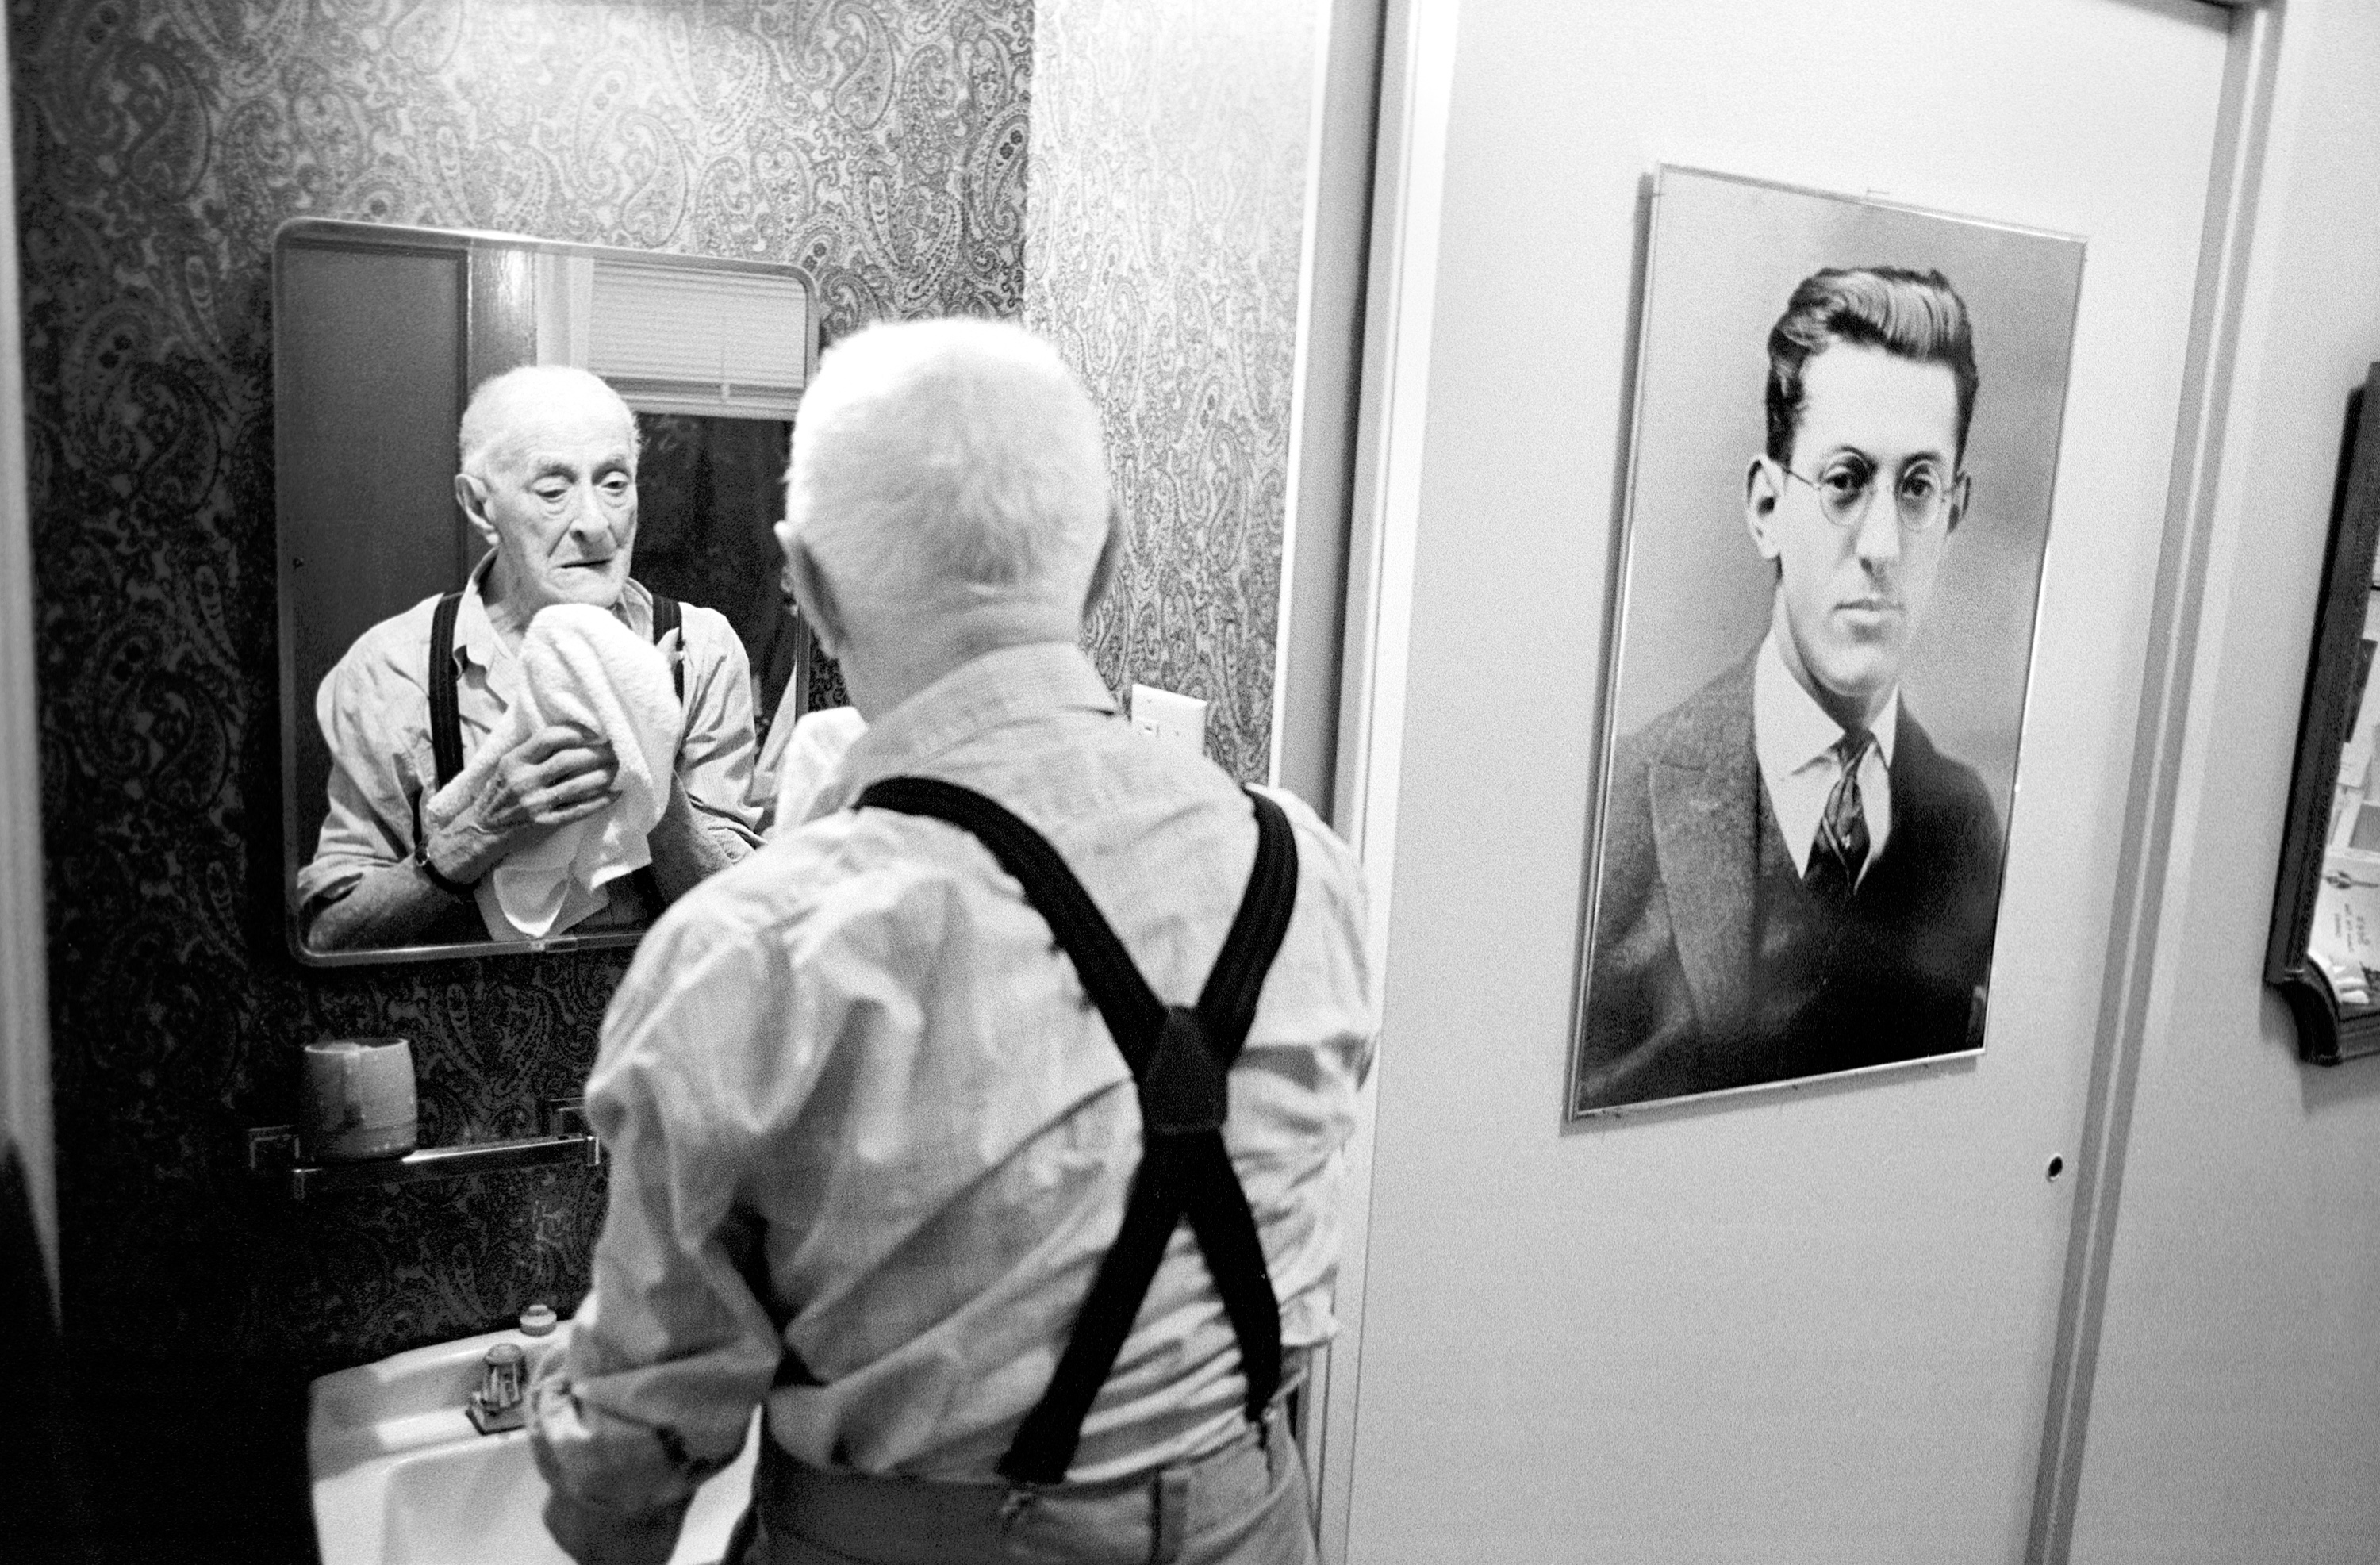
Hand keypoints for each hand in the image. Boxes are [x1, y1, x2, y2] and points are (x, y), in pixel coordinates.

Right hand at [423, 722, 619, 883]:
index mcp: (514, 761)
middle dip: (597, 753)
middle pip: (569, 760)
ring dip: (604, 775)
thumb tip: (570, 735)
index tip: (594, 733)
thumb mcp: (507, 767)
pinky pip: (579, 810)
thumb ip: (532, 752)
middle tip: (615, 750)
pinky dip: (600, 801)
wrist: (482, 831)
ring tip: (619, 769)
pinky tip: (615, 794)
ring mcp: (536, 803)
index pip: (549, 738)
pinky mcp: (546, 823)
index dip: (576, 733)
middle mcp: (525, 781)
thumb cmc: (500, 795)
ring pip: (578, 785)